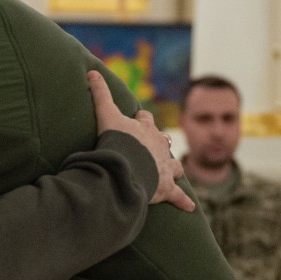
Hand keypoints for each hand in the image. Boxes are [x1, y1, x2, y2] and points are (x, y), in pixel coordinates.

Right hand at [87, 71, 194, 211]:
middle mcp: (159, 146)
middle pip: (163, 141)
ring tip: (172, 173)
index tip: (139, 120)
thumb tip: (91, 71)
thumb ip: (100, 94)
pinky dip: (183, 201)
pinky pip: (177, 195)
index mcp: (145, 130)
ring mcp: (164, 167)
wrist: (127, 166)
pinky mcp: (166, 188)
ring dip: (173, 168)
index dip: (142, 120)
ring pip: (174, 166)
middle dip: (160, 144)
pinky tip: (189, 207)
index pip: (146, 120)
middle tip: (154, 148)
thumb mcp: (107, 114)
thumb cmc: (118, 141)